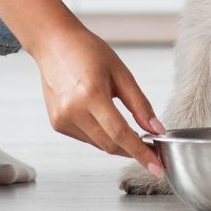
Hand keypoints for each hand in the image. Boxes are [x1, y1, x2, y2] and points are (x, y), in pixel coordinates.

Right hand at [28, 21, 167, 175]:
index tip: (157, 167)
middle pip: (110, 144)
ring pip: (99, 144)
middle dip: (132, 150)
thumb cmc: (86, 51)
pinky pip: (86, 138)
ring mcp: (62, 119)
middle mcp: (73, 110)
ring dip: (117, 143)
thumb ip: (140, 104)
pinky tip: (103, 119)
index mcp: (91, 94)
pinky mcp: (57, 123)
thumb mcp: (120, 72)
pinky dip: (101, 135)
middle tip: (150, 149)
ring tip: (128, 130)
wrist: (53, 43)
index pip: (120, 134)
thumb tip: (156, 129)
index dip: (141, 153)